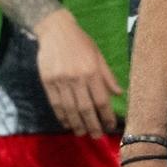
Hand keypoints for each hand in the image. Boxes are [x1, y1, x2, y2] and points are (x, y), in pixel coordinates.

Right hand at [34, 9, 119, 135]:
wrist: (55, 30)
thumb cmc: (81, 42)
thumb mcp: (99, 56)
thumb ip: (108, 76)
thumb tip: (119, 94)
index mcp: (92, 72)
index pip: (101, 100)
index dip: (107, 116)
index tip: (111, 126)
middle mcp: (76, 78)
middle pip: (85, 108)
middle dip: (92, 125)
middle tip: (97, 136)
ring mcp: (60, 80)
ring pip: (69, 108)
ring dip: (76, 124)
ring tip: (82, 133)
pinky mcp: (47, 81)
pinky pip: (55, 103)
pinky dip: (61, 115)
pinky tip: (67, 123)